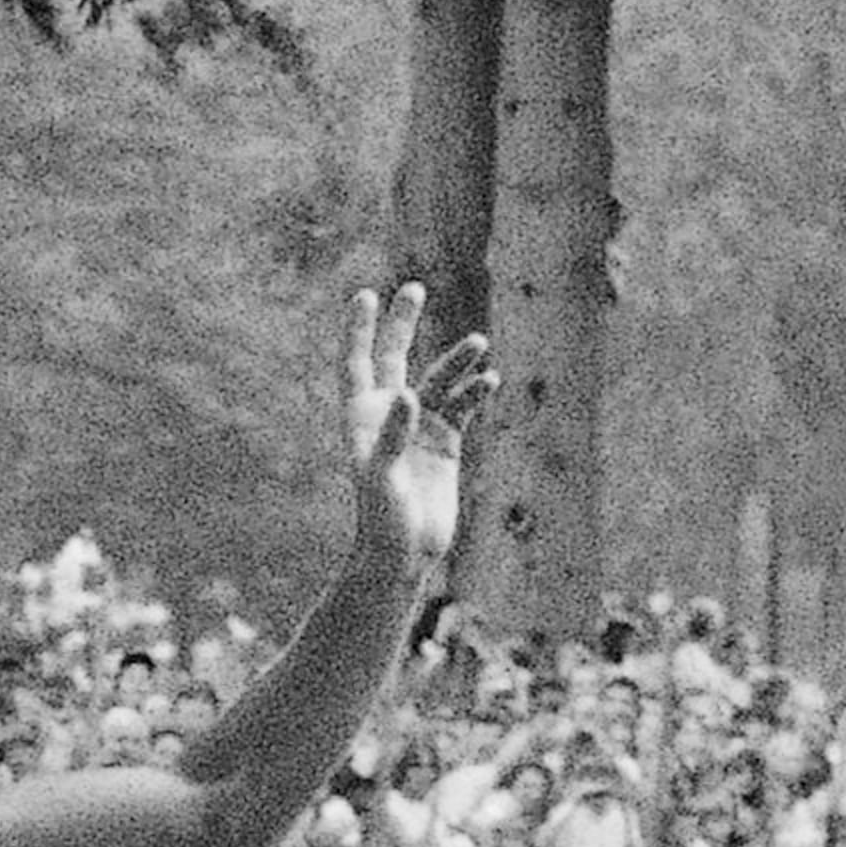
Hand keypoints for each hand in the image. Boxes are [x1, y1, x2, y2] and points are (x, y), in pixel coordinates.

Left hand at [344, 281, 490, 582]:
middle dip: (403, 325)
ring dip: (456, 362)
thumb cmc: (380, 523)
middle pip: (394, 358)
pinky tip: (489, 381)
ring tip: (478, 343)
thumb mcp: (382, 479)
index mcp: (362, 420)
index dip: (358, 330)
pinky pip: (461, 408)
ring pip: (437, 383)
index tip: (365, 295)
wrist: (403, 558)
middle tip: (413, 288)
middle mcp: (389, 418)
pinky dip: (474, 393)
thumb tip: (408, 392)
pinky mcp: (445, 446)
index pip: (356, 364)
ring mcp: (418, 429)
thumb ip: (392, 436)